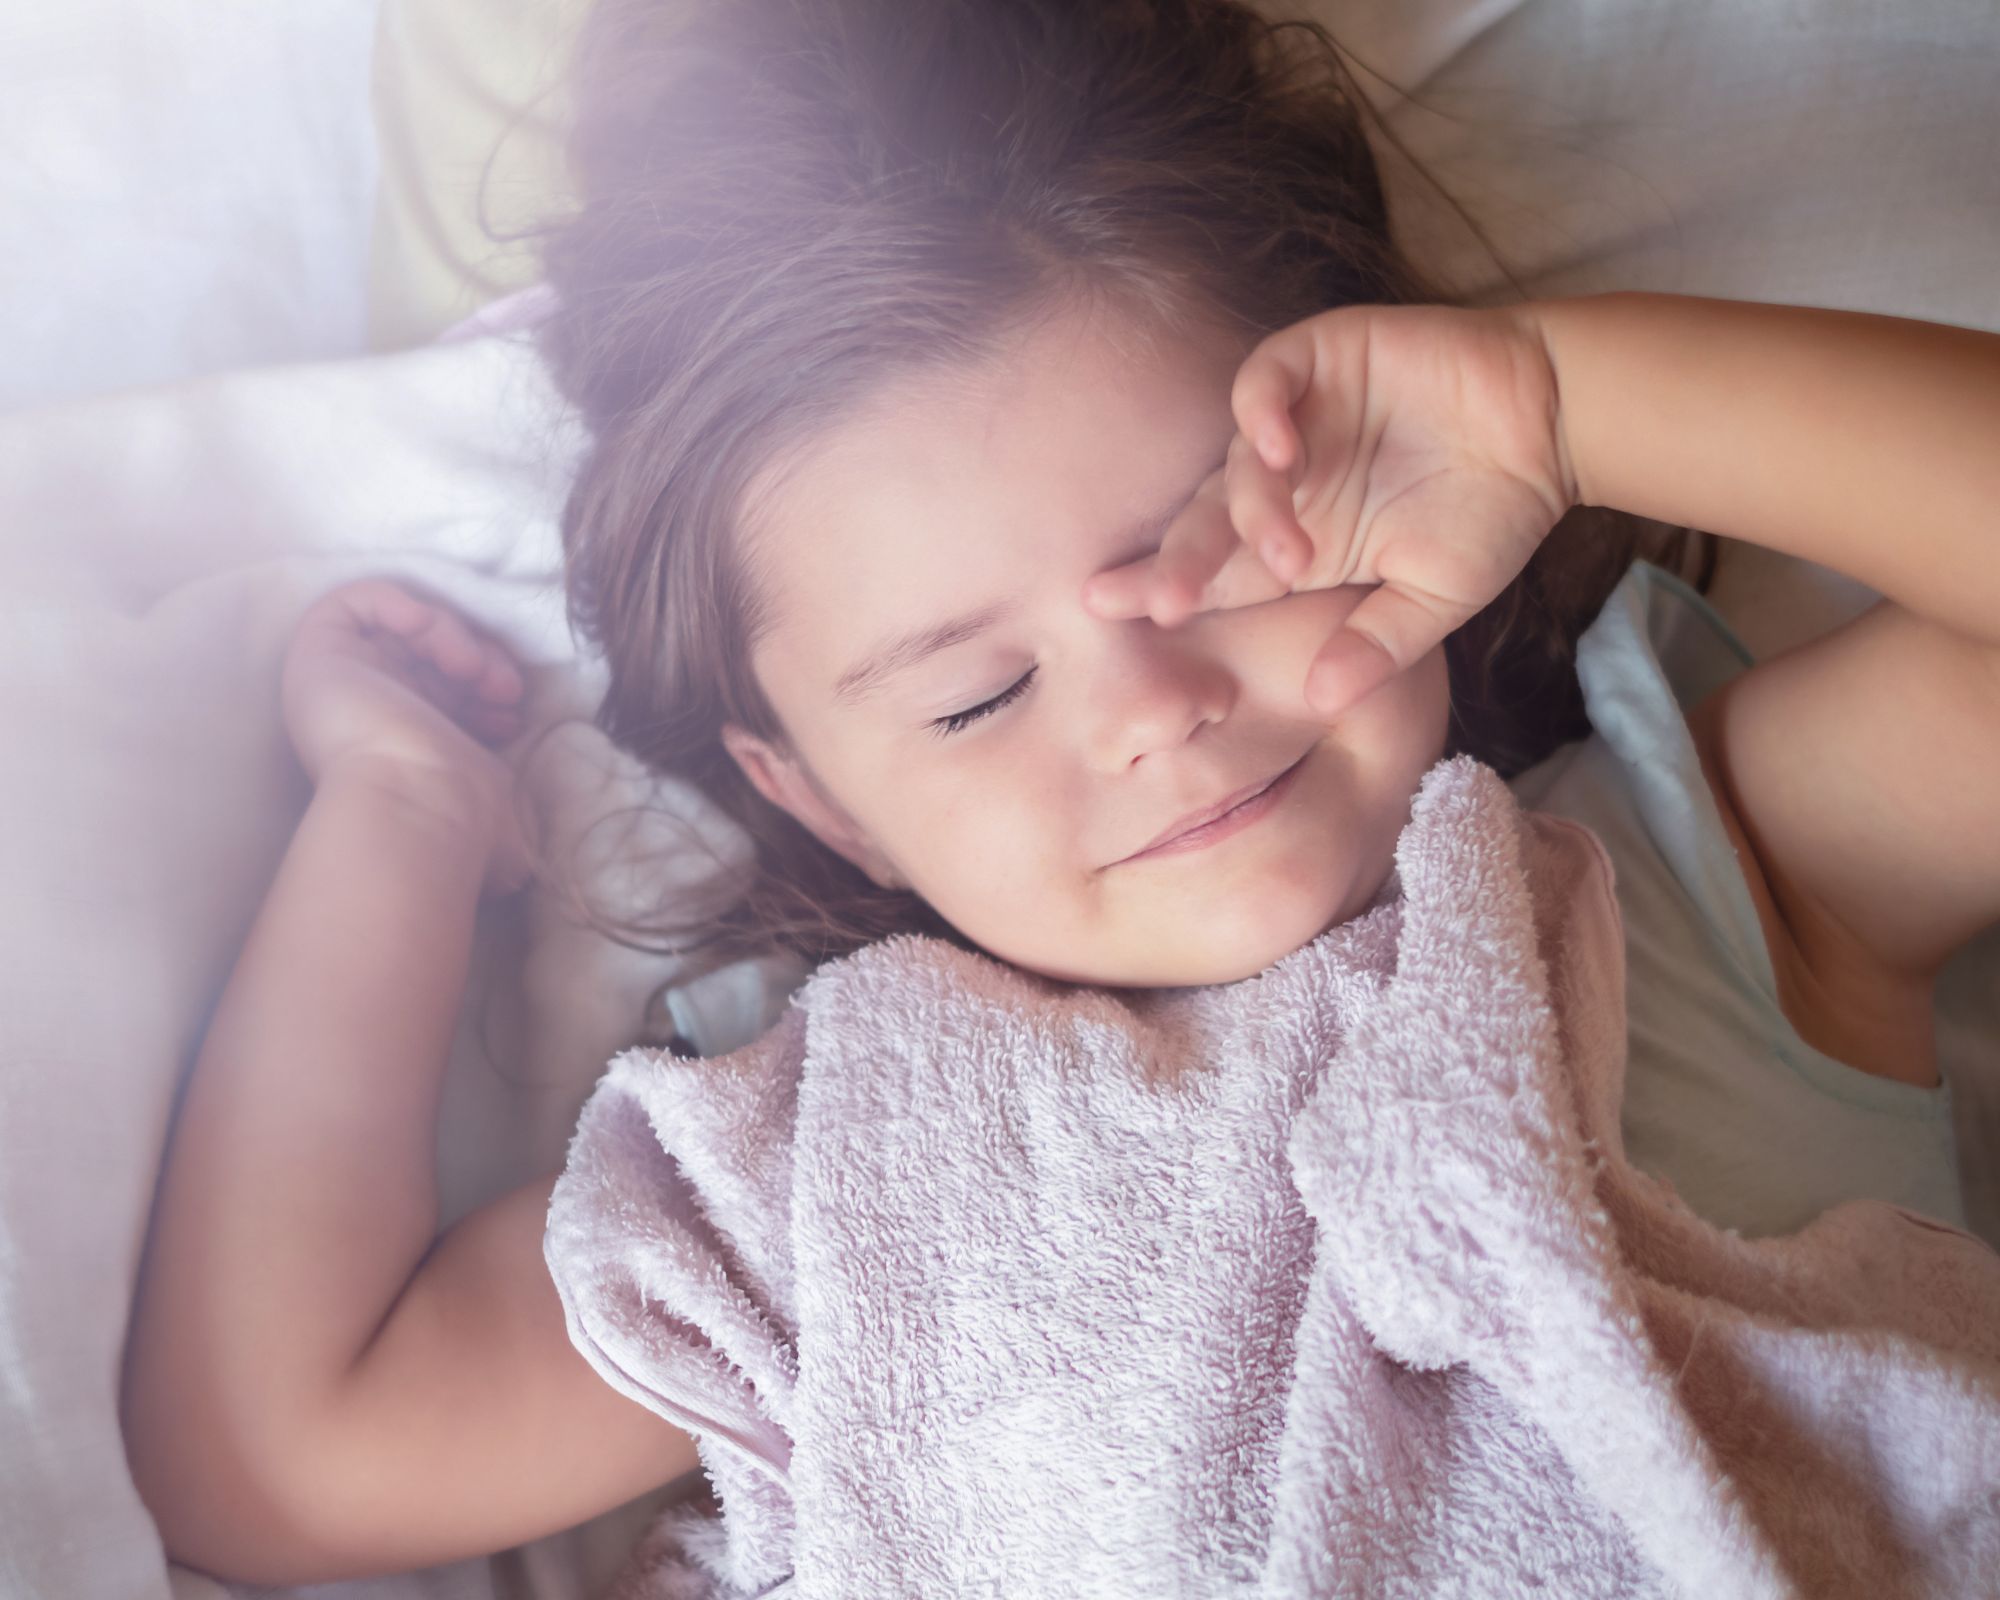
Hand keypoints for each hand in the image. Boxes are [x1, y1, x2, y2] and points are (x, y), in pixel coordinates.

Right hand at [280, 579, 535, 893]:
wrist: (417, 802)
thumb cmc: (460, 815)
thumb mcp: (500, 806)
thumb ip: (503, 803)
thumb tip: (526, 857)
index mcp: (409, 741)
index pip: (450, 693)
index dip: (488, 690)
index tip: (512, 715)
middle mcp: (374, 709)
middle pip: (431, 656)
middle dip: (481, 660)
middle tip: (505, 689)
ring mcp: (347, 679)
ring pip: (404, 628)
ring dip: (451, 634)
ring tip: (471, 670)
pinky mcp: (319, 651)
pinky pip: (356, 599)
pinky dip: (398, 601)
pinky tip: (422, 629)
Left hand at [1084, 303, 1575, 717]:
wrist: (1553, 423)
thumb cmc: (1494, 512)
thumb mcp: (1435, 598)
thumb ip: (1376, 645)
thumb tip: (1324, 702)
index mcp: (1299, 543)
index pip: (1214, 574)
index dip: (1162, 590)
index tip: (1110, 615)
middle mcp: (1287, 482)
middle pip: (1205, 523)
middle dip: (1176, 564)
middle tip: (1159, 604)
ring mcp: (1299, 417)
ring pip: (1235, 462)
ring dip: (1252, 510)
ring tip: (1286, 552)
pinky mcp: (1319, 356)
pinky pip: (1266, 380)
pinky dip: (1261, 412)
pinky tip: (1277, 448)